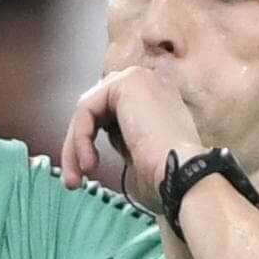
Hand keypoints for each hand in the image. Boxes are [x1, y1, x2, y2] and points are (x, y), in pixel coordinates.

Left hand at [57, 64, 203, 204]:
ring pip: (87, 109)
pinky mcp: (127, 82)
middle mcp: (150, 83)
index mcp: (157, 100)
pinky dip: (80, 139)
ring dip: (75, 146)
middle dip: (78, 144)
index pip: (111, 111)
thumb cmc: (166, 180)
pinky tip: (88, 164)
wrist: (185, 177)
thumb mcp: (139, 158)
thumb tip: (94, 142)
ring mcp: (139, 78)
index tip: (85, 174)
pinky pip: (87, 109)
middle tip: (73, 181)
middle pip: (95, 108)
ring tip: (77, 179)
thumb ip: (122, 141)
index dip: (92, 141)